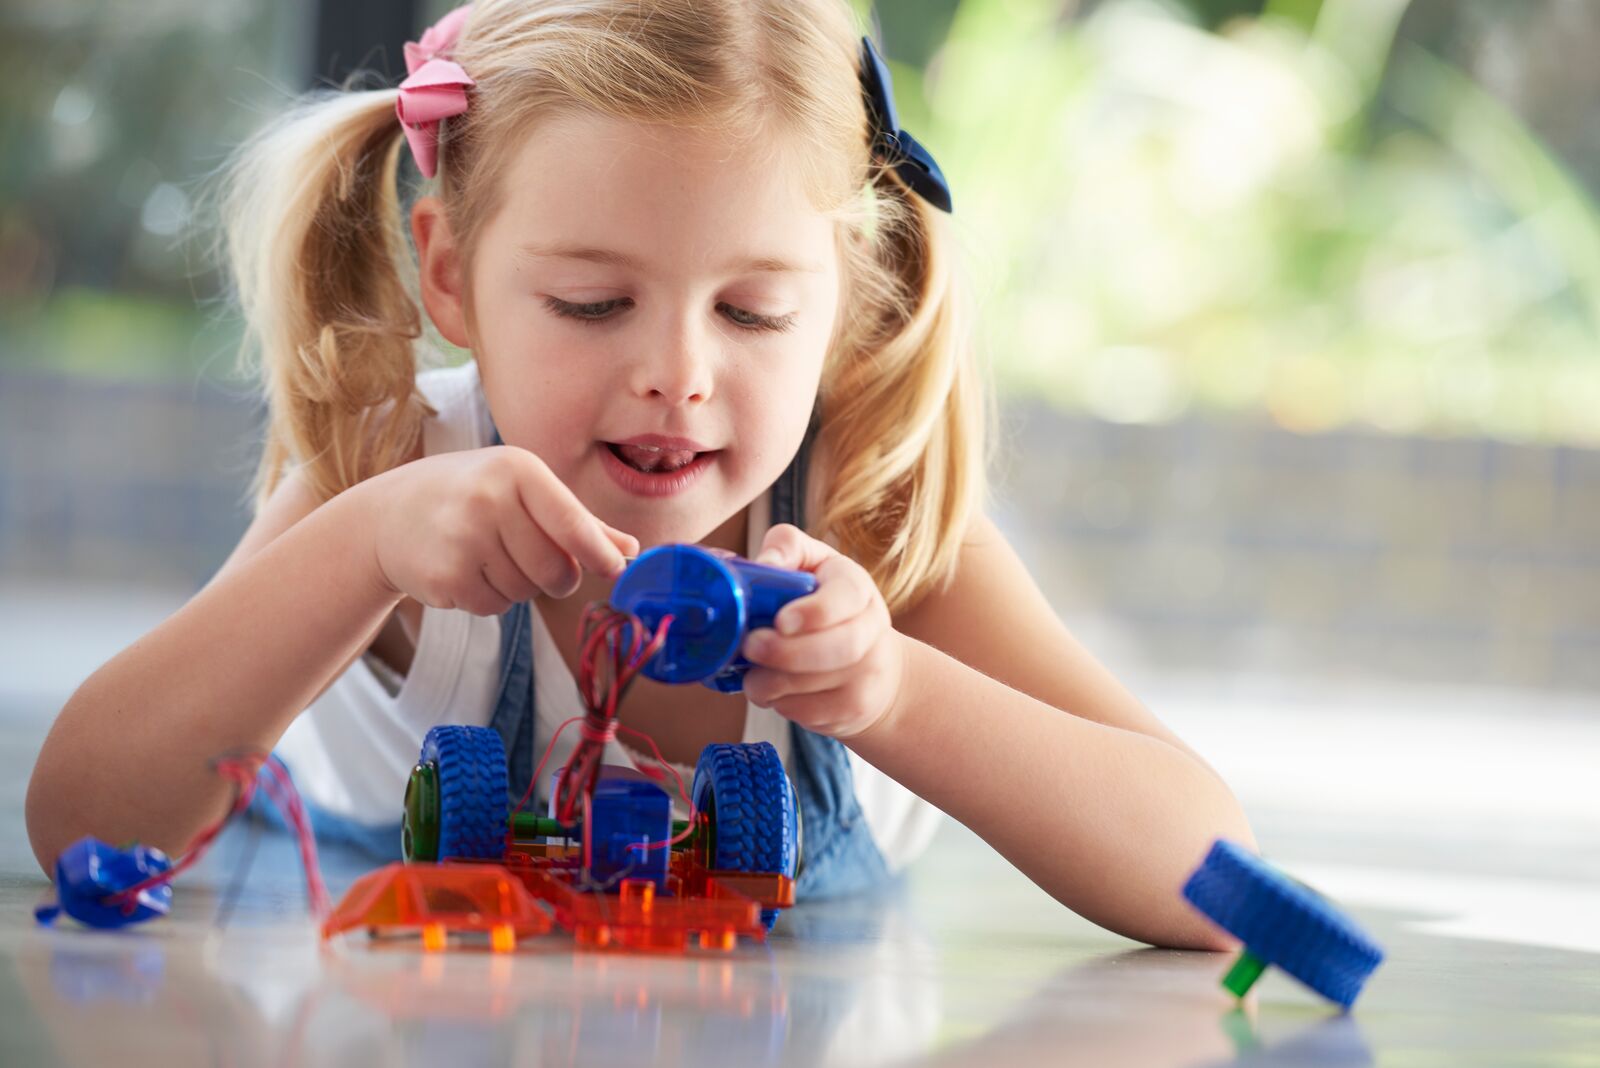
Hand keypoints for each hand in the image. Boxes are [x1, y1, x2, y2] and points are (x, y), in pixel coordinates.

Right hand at [360, 446, 637, 614]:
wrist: (388, 516)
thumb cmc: (469, 497)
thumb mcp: (520, 490)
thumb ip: (576, 520)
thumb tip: (630, 550)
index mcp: (517, 469)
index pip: (572, 523)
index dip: (600, 553)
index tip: (615, 568)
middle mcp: (490, 499)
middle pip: (556, 569)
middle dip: (555, 577)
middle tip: (532, 561)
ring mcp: (464, 538)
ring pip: (526, 592)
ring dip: (517, 586)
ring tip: (485, 556)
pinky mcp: (446, 575)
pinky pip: (495, 607)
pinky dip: (489, 599)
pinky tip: (465, 570)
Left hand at [739, 524, 904, 738]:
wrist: (878, 672)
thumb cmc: (829, 609)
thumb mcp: (814, 566)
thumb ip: (788, 549)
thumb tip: (763, 564)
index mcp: (858, 588)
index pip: (847, 597)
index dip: (815, 612)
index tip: (781, 620)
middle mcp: (872, 630)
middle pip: (839, 647)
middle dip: (786, 652)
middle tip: (751, 648)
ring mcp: (868, 675)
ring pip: (814, 685)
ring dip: (770, 681)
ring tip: (752, 672)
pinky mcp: (854, 710)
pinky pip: (808, 712)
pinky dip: (780, 703)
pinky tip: (774, 689)